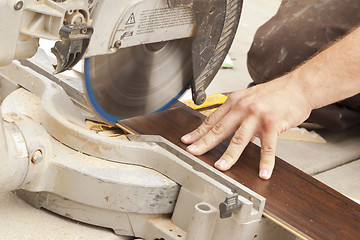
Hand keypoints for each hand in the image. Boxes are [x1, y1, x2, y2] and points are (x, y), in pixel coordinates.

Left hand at [181, 77, 311, 179]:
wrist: (298, 86)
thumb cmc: (275, 93)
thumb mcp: (249, 97)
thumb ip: (236, 112)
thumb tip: (224, 126)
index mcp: (235, 102)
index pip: (212, 119)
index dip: (198, 132)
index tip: (187, 141)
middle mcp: (243, 108)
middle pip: (220, 129)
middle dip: (204, 143)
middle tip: (193, 153)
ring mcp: (257, 116)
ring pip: (239, 139)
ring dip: (229, 155)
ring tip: (221, 167)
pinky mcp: (273, 124)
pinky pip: (268, 147)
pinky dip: (265, 162)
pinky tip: (263, 172)